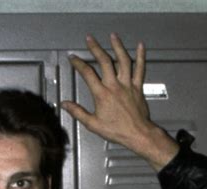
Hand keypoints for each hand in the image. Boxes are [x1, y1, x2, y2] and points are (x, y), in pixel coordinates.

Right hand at [62, 33, 178, 170]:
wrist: (138, 134)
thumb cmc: (117, 131)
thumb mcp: (93, 124)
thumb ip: (78, 112)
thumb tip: (64, 104)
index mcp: (102, 94)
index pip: (87, 74)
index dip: (78, 63)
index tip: (73, 57)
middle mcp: (114, 86)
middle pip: (104, 62)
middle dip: (95, 48)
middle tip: (89, 39)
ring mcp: (127, 85)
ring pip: (123, 61)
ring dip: (117, 47)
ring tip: (113, 36)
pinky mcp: (138, 87)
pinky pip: (140, 69)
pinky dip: (141, 57)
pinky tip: (141, 46)